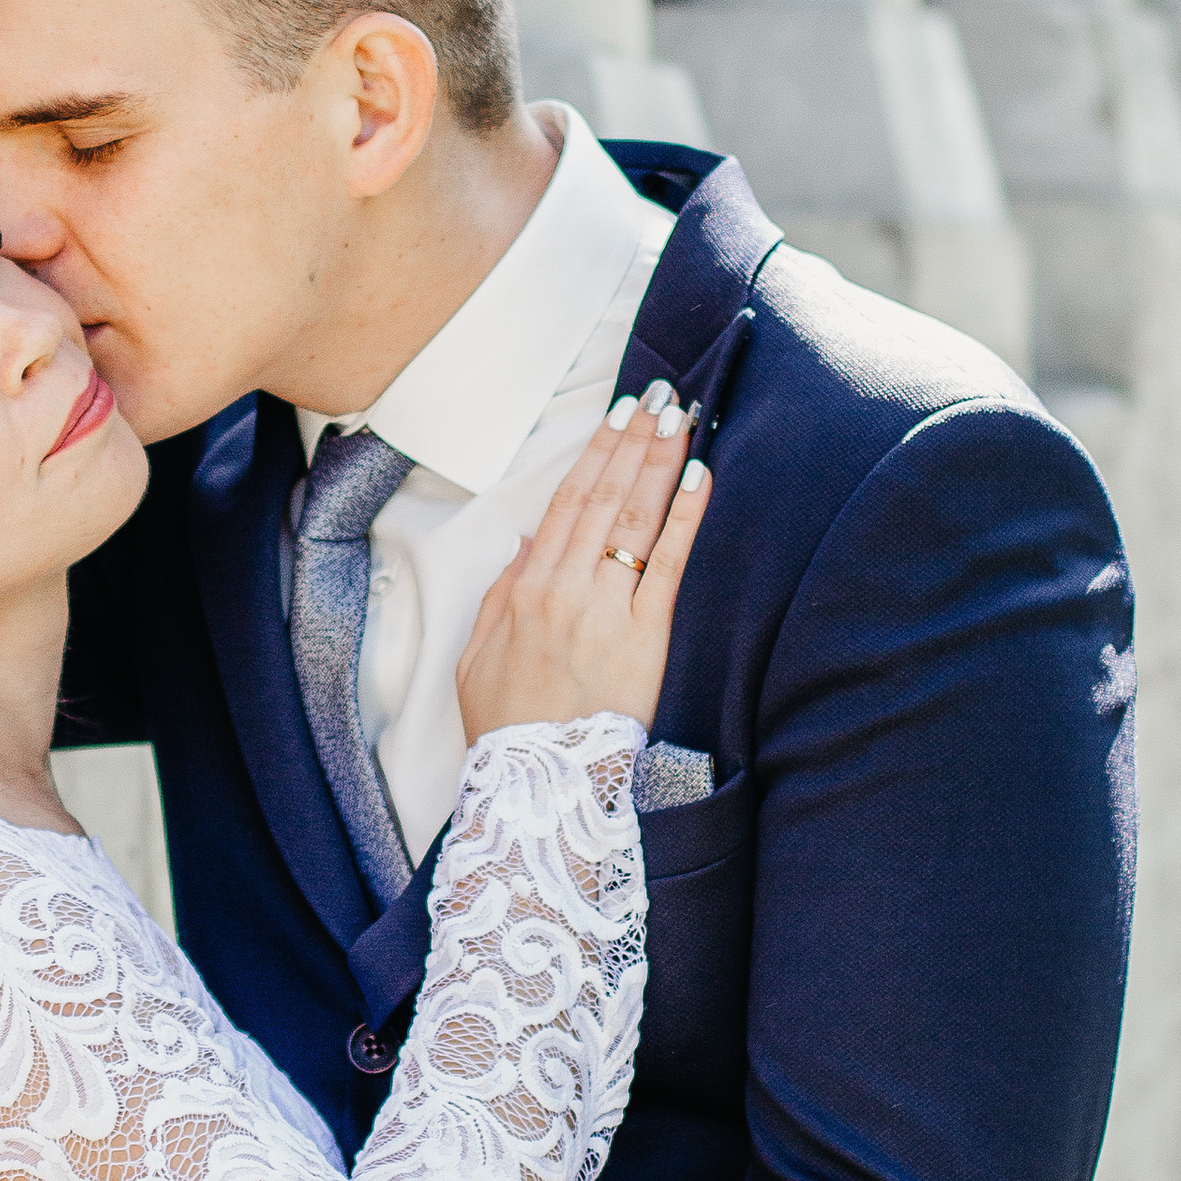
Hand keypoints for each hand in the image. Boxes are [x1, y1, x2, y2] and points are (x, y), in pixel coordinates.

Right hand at [456, 390, 710, 740]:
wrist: (536, 784)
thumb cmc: (507, 725)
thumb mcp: (479, 655)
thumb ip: (504, 592)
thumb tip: (527, 541)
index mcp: (528, 589)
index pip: (566, 503)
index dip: (594, 454)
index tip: (615, 415)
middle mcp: (568, 590)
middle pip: (606, 498)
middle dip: (634, 442)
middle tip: (658, 396)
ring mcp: (608, 611)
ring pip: (637, 520)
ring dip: (660, 462)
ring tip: (680, 418)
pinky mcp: (645, 639)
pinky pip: (670, 567)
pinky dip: (685, 519)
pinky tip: (700, 478)